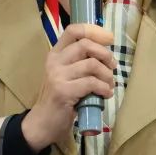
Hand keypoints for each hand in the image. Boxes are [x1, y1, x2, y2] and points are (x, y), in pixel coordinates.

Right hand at [22, 23, 114, 150]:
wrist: (43, 123)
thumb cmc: (60, 98)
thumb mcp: (67, 75)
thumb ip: (80, 62)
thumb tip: (106, 54)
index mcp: (56, 54)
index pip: (73, 30)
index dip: (94, 30)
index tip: (110, 38)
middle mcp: (55, 61)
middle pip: (85, 44)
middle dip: (105, 54)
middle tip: (112, 66)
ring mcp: (57, 76)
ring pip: (91, 64)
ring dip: (107, 75)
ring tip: (109, 85)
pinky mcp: (63, 91)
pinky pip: (91, 83)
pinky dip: (104, 88)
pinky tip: (105, 94)